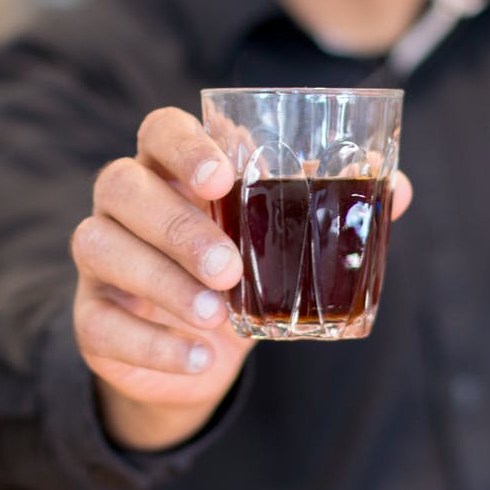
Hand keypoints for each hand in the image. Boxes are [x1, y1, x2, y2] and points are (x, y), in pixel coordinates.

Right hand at [71, 107, 411, 450]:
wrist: (192, 354)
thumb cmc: (241, 274)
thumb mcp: (282, 242)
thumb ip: (330, 209)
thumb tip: (399, 189)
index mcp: (170, 170)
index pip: (158, 131)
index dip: (182, 146)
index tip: (221, 176)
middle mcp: (124, 204)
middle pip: (120, 186)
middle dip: (176, 225)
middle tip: (229, 266)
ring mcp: (100, 260)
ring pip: (98, 247)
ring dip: (162, 282)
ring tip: (219, 313)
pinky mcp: (90, 317)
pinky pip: (98, 322)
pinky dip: (152, 344)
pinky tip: (200, 357)